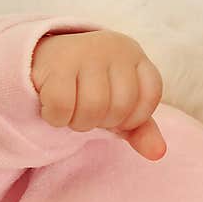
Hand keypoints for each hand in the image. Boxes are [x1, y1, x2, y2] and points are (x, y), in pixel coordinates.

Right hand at [30, 29, 165, 159]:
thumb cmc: (90, 87)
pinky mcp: (55, 62)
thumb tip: (158, 153)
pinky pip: (62, 106)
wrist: (43, 62)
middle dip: (102, 121)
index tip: (115, 113)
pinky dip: (56, 118)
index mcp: (135, 56)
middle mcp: (114, 48)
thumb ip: (142, 130)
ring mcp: (85, 51)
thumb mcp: (120, 107)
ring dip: (79, 122)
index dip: (133, 117)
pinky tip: (52, 108)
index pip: (150, 96)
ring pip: (92, 107)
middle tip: (88, 110)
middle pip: (120, 107)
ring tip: (72, 111)